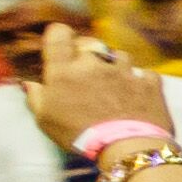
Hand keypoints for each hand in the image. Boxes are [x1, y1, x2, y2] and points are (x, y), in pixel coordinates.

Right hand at [20, 35, 170, 152]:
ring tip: (114, 83)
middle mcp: (94, 64)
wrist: (126, 146)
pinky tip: (138, 93)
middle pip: (89, 43)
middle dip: (86, 52)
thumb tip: (32, 84)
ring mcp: (125, 71)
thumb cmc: (79, 134)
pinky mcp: (149, 82)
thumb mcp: (46, 119)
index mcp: (65, 71)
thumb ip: (37, 97)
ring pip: (119, 55)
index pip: (58, 35)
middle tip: (86, 71)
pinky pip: (145, 73)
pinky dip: (141, 80)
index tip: (63, 46)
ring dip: (115, 65)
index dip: (60, 36)